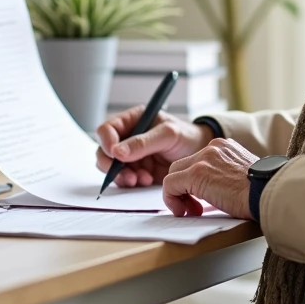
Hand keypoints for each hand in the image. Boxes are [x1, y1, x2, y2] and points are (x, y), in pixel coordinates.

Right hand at [95, 107, 216, 187]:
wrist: (200, 154)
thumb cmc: (186, 136)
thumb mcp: (168, 134)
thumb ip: (142, 142)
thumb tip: (116, 152)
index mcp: (132, 121)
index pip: (107, 130)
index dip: (107, 142)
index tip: (115, 154)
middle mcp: (127, 138)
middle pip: (104, 151)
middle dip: (112, 165)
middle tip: (125, 175)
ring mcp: (131, 156)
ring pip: (112, 168)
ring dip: (122, 176)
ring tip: (141, 179)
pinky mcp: (137, 171)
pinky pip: (124, 179)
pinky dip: (131, 183)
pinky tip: (147, 180)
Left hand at [163, 138, 257, 218]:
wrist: (268, 193)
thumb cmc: (262, 191)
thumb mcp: (243, 177)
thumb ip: (226, 176)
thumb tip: (215, 191)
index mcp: (224, 147)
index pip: (197, 161)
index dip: (193, 183)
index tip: (200, 200)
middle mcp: (212, 148)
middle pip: (182, 166)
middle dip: (183, 189)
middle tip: (193, 208)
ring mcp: (203, 159)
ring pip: (173, 174)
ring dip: (177, 195)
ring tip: (189, 211)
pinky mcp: (196, 174)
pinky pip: (170, 185)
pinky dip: (172, 200)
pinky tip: (184, 212)